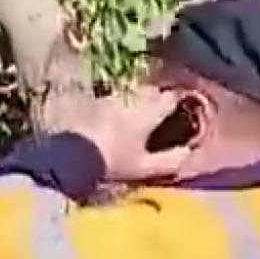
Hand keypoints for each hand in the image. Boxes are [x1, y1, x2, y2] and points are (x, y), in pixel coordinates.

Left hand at [66, 86, 193, 183]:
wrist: (70, 156)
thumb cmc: (112, 162)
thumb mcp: (145, 168)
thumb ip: (171, 161)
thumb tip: (189, 153)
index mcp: (148, 111)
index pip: (172, 96)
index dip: (181, 100)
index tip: (185, 109)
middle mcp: (131, 98)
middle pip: (153, 90)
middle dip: (160, 99)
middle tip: (165, 114)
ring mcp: (111, 98)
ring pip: (133, 93)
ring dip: (140, 101)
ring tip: (142, 118)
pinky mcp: (94, 103)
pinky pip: (115, 99)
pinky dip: (121, 107)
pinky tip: (118, 122)